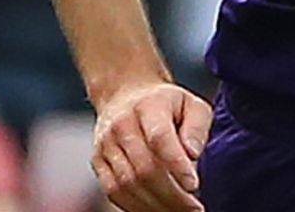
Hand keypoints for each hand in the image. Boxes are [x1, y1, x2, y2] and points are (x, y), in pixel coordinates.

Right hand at [92, 82, 211, 211]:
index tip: (194, 186)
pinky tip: (157, 210)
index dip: (176, 165)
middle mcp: (121, 125)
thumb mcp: (192, 104)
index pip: (159, 138)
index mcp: (148, 106)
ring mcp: (105, 144)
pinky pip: (114, 192)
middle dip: (171, 196)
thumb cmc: (166, 104)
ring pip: (127, 185)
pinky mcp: (97, 162)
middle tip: (194, 210)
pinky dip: (136, 207)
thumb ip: (197, 127)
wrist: (125, 95)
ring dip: (155, 206)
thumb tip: (192, 154)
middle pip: (144, 168)